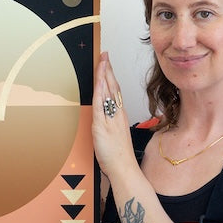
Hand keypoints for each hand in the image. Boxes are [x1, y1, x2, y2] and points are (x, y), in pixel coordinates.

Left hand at [91, 52, 136, 176]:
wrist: (124, 168)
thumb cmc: (119, 156)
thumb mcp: (116, 135)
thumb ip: (111, 124)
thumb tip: (106, 117)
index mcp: (120, 115)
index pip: (115, 90)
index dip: (111, 75)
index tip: (108, 62)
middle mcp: (117, 113)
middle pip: (112, 86)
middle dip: (108, 68)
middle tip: (105, 54)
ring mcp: (110, 118)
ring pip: (107, 91)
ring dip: (104, 74)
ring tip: (102, 60)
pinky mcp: (102, 125)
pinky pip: (100, 104)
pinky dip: (99, 90)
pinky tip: (98, 81)